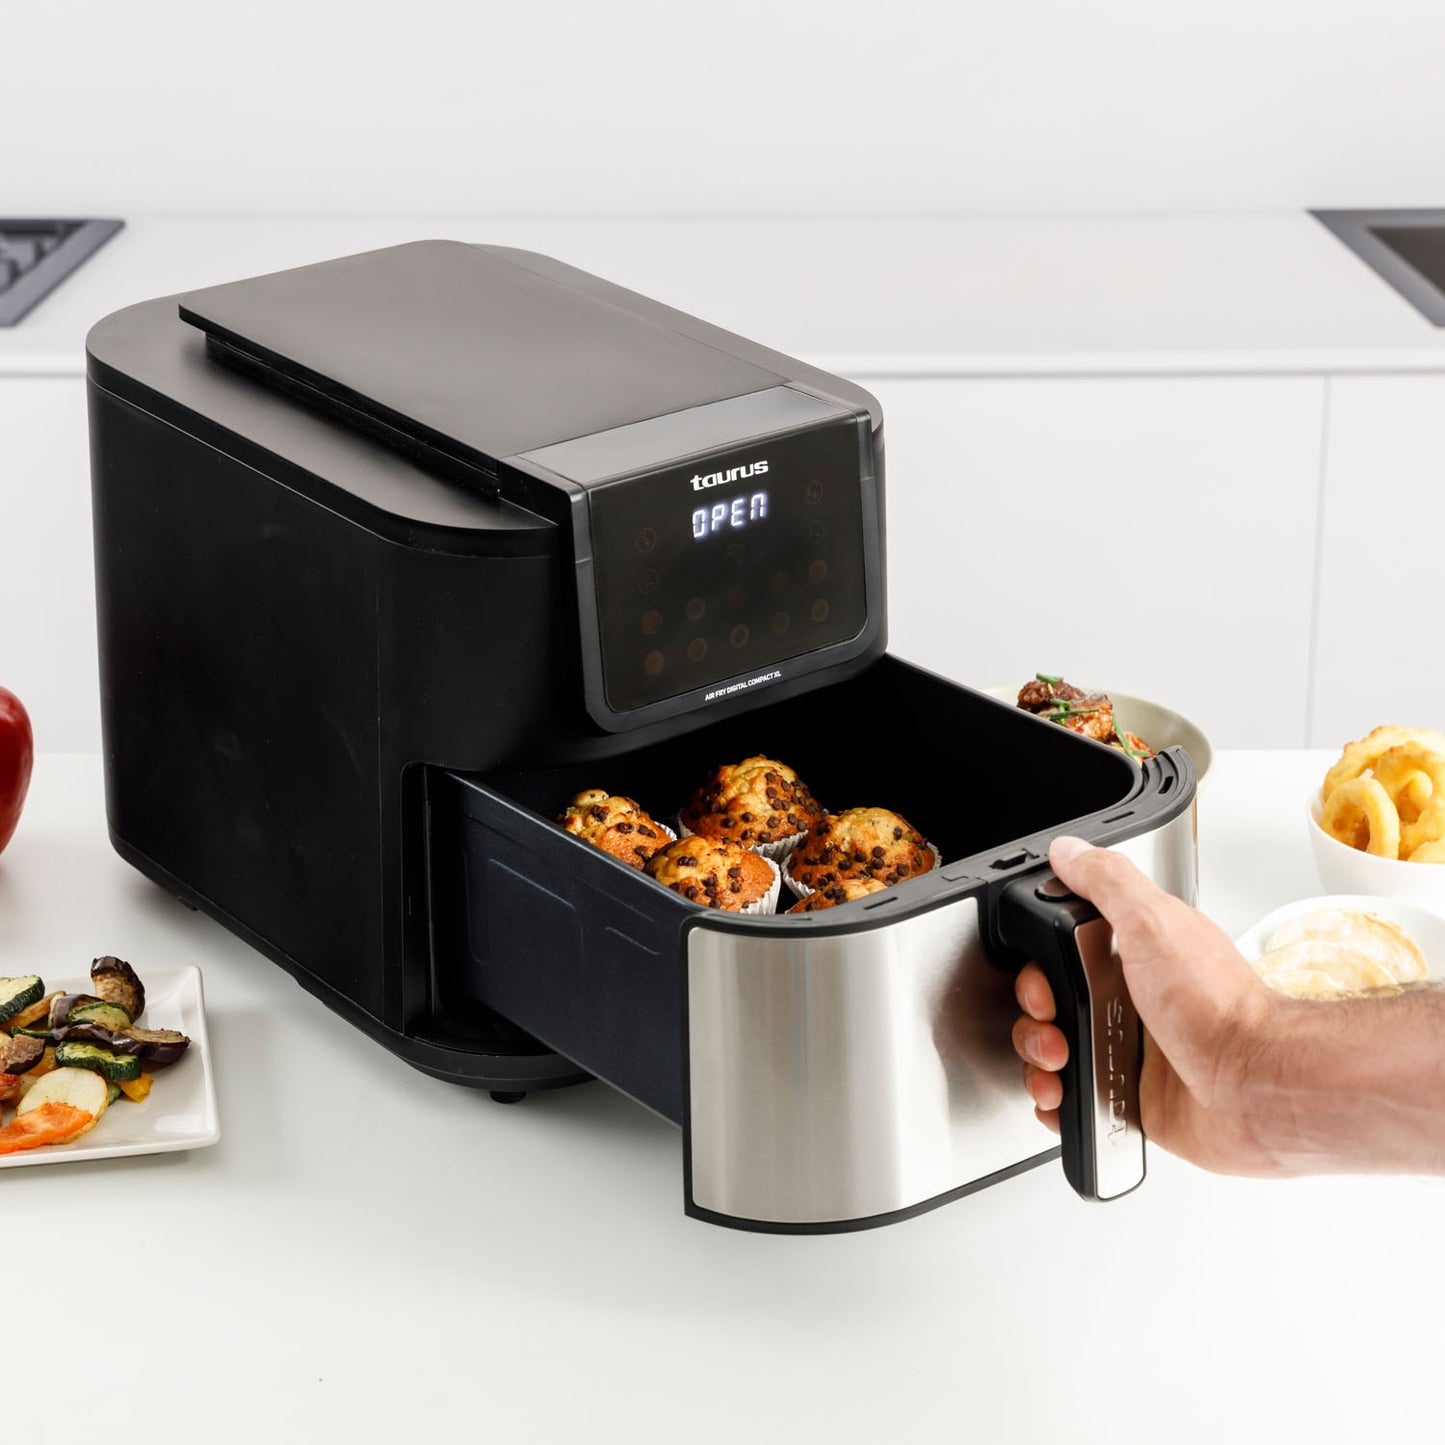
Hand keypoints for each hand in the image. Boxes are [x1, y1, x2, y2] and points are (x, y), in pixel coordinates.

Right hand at [1012, 835, 1287, 1175]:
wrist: (1256, 1086)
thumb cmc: (1218, 1008)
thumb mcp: (1154, 922)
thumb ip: (1107, 881)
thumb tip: (1069, 850)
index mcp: (1135, 954)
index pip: (1061, 951)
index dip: (1039, 966)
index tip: (1044, 978)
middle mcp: (1132, 1000)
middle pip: (1051, 1004)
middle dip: (1036, 1019)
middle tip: (1054, 1024)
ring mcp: (1131, 1051)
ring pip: (1055, 1052)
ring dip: (1040, 1062)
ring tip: (1060, 1066)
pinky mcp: (1133, 1098)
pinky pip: (1076, 1100)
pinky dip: (1057, 1101)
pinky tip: (1063, 1096)